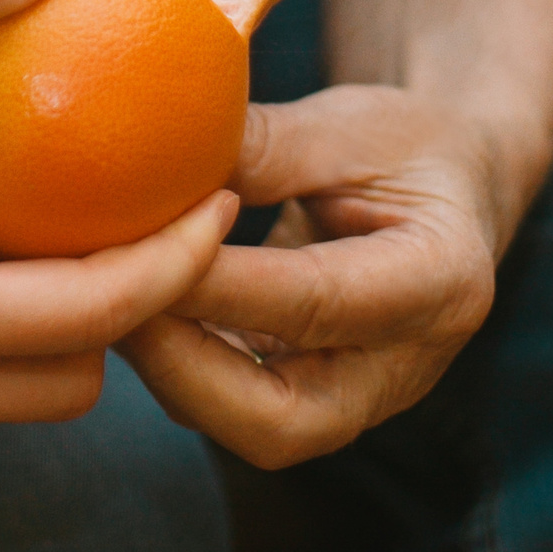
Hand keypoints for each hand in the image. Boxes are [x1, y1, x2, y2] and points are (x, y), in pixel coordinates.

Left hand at [116, 85, 517, 467]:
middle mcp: (407, 364)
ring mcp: (360, 397)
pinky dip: (175, 366)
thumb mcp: (346, 123)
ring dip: (167, 371)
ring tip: (106, 294)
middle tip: (110, 294)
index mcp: (441, 282)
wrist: (446, 187)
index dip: (213, 284)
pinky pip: (233, 407)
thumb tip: (154, 162)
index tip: (136, 244)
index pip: (313, 303)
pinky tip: (129, 304)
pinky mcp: (313, 398)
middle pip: (284, 421)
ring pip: (249, 428)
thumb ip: (262, 147)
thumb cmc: (400, 145)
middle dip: (182, 369)